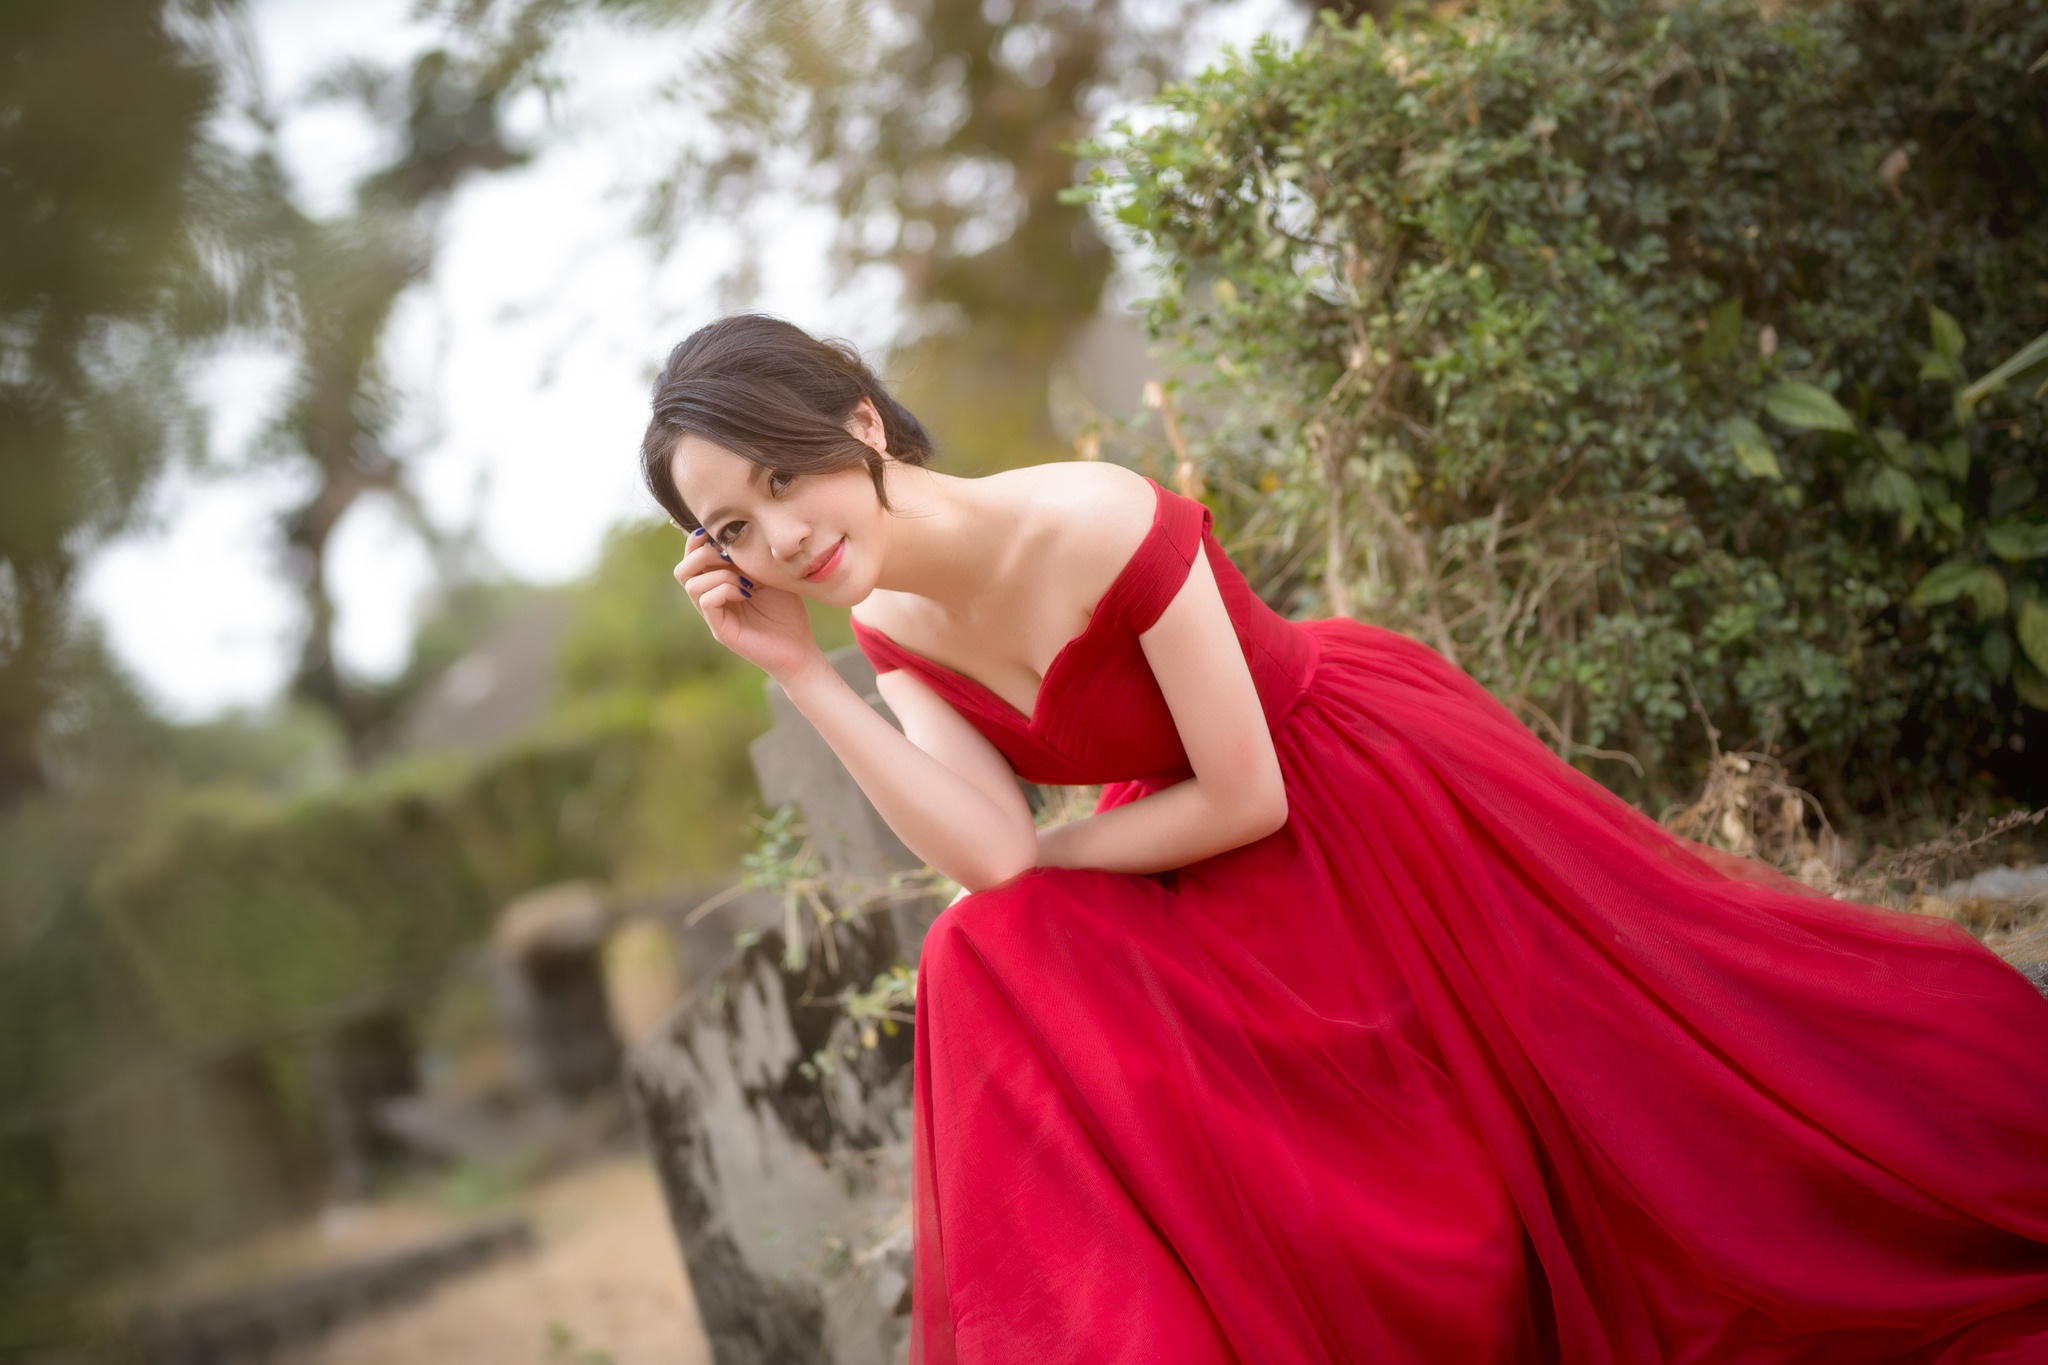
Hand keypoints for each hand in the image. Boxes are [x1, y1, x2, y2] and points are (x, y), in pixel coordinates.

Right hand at [675, 534, 822, 682]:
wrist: (799, 648)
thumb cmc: (787, 611)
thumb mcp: (768, 574)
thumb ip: (748, 557)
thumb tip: (732, 535)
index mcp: (718, 583)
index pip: (692, 558)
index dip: (697, 542)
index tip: (718, 533)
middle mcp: (711, 599)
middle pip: (682, 571)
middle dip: (702, 555)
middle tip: (729, 557)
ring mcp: (714, 616)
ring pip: (692, 585)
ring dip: (720, 575)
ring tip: (745, 583)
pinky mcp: (720, 630)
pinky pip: (707, 601)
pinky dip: (724, 590)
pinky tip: (747, 594)